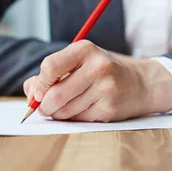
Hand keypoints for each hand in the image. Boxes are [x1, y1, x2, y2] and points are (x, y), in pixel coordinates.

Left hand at [23, 40, 171, 121]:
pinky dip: (75, 118)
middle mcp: (97, 67)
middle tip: (47, 107)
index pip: (49, 67)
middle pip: (54, 95)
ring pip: (64, 111)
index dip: (40, 83)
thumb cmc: (102, 72)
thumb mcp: (79, 62)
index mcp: (85, 49)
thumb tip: (30, 92)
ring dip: (59, 113)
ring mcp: (105, 89)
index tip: (40, 90)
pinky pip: (79, 120)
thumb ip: (51, 73)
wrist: (141, 83)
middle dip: (45, 106)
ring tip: (70, 105)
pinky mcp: (109, 109)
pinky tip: (86, 109)